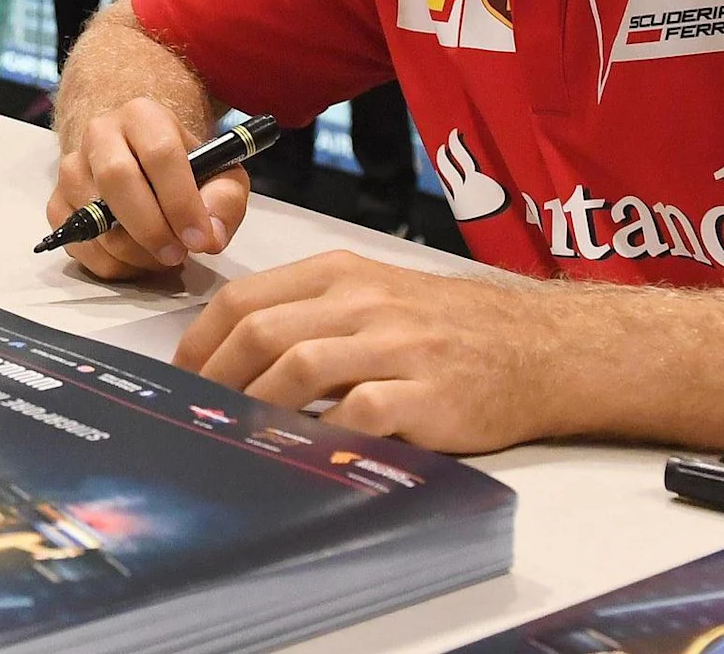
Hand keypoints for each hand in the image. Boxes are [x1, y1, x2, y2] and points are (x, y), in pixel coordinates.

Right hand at [45, 95, 250, 277]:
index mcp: (142, 116)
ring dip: (133, 251)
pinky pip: (79, 244)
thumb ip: (224, 201)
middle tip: (176, 255)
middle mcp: (99, 134)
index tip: (200, 239)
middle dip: (150, 227)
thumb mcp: (219, 174)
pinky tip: (136, 258)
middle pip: (117, 179)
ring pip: (94, 217)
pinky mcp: (57, 203)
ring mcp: (71, 169)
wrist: (140, 161)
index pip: (159, 154)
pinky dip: (112, 263)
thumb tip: (210, 236)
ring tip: (162, 256)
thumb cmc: (184, 169)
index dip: (181, 202)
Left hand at [171, 250, 589, 453]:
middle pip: (261, 332)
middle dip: (215, 379)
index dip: (200, 342)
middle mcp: (364, 302)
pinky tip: (303, 451)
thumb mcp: (378, 295)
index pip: (244, 298)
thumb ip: (314, 313)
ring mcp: (396, 346)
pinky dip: (320, 432)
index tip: (182, 377)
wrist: (540, 349)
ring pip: (298, 367)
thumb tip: (235, 355)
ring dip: (257, 406)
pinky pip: (357, 411)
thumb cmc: (450, 329)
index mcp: (342, 273)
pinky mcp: (426, 393)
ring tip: (238, 436)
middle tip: (199, 415)